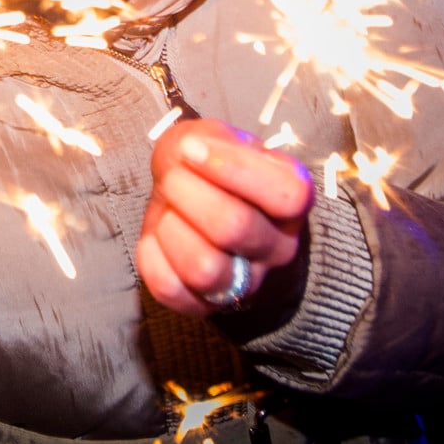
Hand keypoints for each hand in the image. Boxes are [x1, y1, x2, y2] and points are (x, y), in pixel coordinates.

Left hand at [138, 118, 312, 317]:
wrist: (195, 208)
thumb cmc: (207, 170)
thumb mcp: (213, 139)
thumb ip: (208, 139)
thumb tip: (193, 151)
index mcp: (291, 203)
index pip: (288, 194)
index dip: (233, 167)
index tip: (192, 148)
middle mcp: (278, 248)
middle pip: (235, 227)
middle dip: (188, 192)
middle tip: (172, 178)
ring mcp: (245, 282)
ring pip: (205, 268)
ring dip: (171, 229)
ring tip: (168, 211)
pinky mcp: (204, 304)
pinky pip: (173, 291)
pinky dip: (153, 258)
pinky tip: (156, 237)